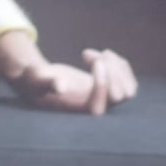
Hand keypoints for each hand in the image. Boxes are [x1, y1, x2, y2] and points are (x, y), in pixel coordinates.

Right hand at [14, 47, 134, 113]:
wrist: (41, 79)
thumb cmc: (35, 81)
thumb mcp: (36, 79)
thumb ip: (47, 82)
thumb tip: (61, 86)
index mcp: (77, 113)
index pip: (98, 107)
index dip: (102, 84)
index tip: (97, 61)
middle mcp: (94, 110)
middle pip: (119, 97)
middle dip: (110, 71)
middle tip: (89, 55)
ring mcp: (105, 101)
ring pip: (129, 90)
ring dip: (117, 67)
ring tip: (98, 53)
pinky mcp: (110, 90)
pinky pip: (129, 82)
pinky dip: (120, 64)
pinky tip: (103, 54)